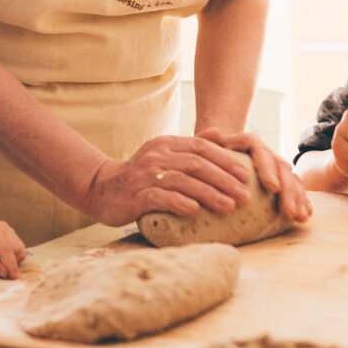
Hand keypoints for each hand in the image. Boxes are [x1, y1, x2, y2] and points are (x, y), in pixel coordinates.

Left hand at [0, 221, 27, 278]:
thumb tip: (7, 272)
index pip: (5, 248)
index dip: (10, 264)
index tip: (13, 278)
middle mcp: (1, 227)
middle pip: (16, 248)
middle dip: (11, 263)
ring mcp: (7, 230)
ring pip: (20, 250)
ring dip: (13, 261)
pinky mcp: (11, 236)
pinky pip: (19, 250)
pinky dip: (13, 259)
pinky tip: (0, 260)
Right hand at [83, 134, 252, 226]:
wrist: (101, 188)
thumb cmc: (141, 176)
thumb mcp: (164, 157)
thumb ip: (190, 150)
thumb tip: (220, 136)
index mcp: (167, 144)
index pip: (201, 147)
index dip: (226, 161)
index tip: (246, 176)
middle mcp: (156, 155)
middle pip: (196, 164)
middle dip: (224, 180)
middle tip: (244, 196)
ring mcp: (144, 175)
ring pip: (182, 180)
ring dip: (208, 193)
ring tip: (228, 207)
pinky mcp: (134, 195)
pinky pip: (159, 197)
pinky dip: (178, 202)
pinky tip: (194, 210)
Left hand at [197, 127, 311, 221]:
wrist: (220, 152)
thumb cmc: (210, 151)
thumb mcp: (206, 144)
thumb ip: (208, 138)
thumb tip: (217, 133)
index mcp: (249, 142)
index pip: (261, 152)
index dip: (268, 169)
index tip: (272, 188)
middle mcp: (265, 152)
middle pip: (280, 168)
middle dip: (287, 191)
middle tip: (288, 212)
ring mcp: (274, 166)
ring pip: (291, 178)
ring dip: (297, 198)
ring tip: (299, 217)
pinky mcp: (280, 180)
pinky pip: (294, 188)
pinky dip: (301, 200)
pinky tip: (305, 215)